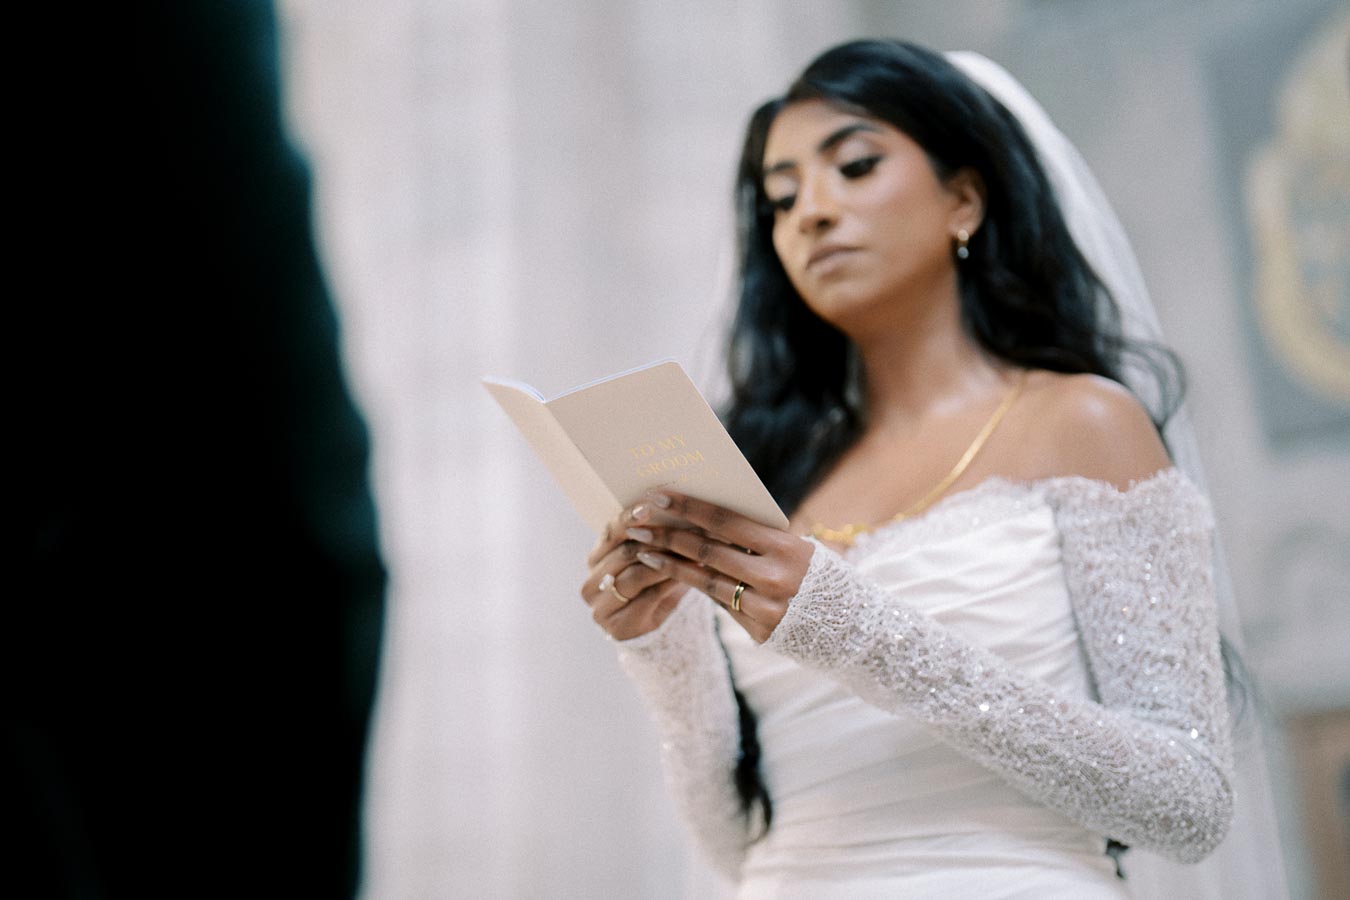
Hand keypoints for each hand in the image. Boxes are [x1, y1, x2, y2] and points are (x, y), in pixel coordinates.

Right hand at [580, 504, 686, 640]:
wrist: (655, 628)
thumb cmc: (655, 583)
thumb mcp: (649, 558)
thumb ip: (652, 536)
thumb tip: (672, 502)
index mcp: (595, 559)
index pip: (610, 532)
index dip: (629, 517)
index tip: (650, 505)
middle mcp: (590, 583)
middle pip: (624, 552)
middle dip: (657, 537)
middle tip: (686, 523)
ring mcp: (599, 608)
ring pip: (636, 574)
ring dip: (668, 558)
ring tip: (694, 544)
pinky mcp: (615, 627)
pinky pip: (649, 596)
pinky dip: (672, 580)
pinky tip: (692, 569)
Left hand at [625, 491, 814, 642]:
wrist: (849, 624)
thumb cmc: (813, 573)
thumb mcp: (793, 548)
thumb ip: (754, 537)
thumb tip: (702, 519)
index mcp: (785, 547)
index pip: (726, 521)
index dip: (689, 508)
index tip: (658, 496)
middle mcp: (774, 578)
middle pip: (707, 551)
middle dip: (668, 534)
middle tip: (637, 522)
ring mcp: (765, 608)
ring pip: (705, 581)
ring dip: (669, 563)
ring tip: (643, 549)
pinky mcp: (759, 631)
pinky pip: (718, 603)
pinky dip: (693, 586)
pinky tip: (669, 574)